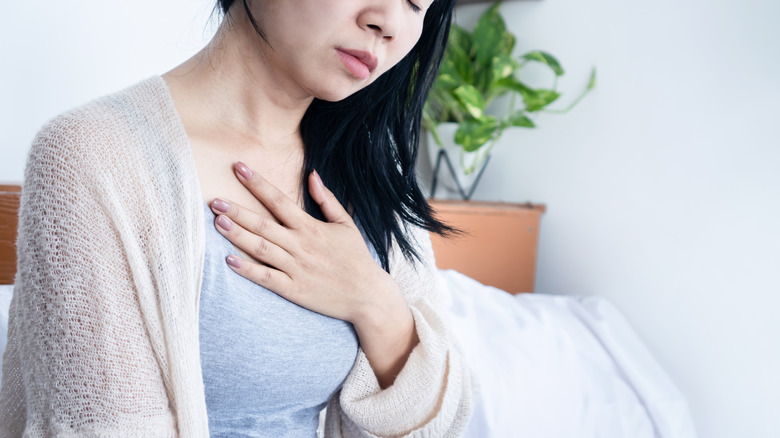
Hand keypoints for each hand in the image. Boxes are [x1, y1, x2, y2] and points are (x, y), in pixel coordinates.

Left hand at [209, 161, 402, 325]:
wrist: (368, 295)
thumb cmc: (357, 259)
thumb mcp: (346, 224)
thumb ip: (328, 199)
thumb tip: (312, 175)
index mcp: (311, 227)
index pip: (279, 200)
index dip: (257, 183)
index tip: (238, 167)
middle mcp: (301, 245)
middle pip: (263, 224)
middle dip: (238, 211)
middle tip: (214, 200)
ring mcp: (296, 268)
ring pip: (261, 248)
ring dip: (238, 235)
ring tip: (217, 222)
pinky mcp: (294, 289)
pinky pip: (266, 278)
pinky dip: (248, 270)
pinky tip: (229, 260)